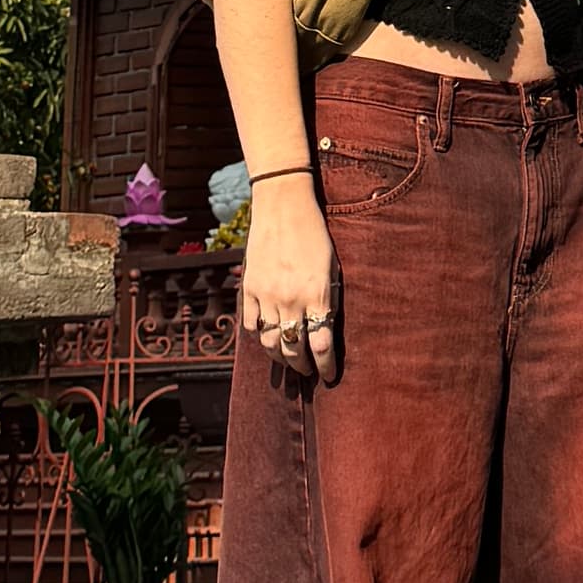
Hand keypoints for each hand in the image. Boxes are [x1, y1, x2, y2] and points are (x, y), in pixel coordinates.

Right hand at [239, 173, 337, 379]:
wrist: (283, 205)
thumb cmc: (315, 234)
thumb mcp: (332, 266)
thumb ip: (329, 298)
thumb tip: (326, 329)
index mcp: (316, 294)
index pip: (321, 345)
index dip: (326, 366)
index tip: (330, 377)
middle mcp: (290, 299)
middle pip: (294, 350)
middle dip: (303, 366)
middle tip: (309, 371)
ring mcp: (267, 295)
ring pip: (270, 343)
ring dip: (281, 356)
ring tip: (289, 359)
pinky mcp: (250, 288)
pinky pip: (252, 325)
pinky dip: (260, 335)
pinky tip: (269, 336)